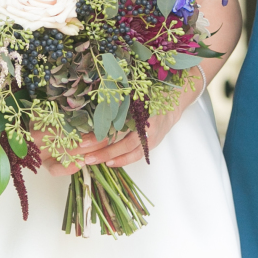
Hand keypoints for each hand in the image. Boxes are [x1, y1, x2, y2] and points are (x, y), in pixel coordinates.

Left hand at [42, 95, 188, 174]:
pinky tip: (109, 163)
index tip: (83, 141)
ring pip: (129, 152)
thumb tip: (95, 104)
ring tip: (91, 161)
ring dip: (109, 157)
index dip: (100, 136)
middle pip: (122, 143)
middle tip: (83, 156)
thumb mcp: (135, 95)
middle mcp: (147, 128)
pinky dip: (122, 160)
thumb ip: (119, 101)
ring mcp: (151, 139)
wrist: (173, 104)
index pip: (116, 128)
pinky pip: (136, 156)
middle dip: (102, 151)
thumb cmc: (152, 96)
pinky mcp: (151, 145)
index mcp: (142, 114)